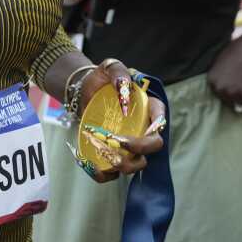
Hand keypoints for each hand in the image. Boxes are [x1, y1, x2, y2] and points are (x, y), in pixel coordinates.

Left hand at [76, 59, 165, 182]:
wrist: (82, 90)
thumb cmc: (101, 78)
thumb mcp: (110, 67)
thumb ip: (119, 72)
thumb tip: (125, 92)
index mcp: (148, 108)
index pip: (160, 120)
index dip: (155, 126)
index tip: (140, 126)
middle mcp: (142, 129)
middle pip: (153, 147)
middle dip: (139, 149)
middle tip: (118, 141)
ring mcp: (128, 144)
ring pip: (136, 164)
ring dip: (124, 165)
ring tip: (105, 154)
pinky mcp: (112, 154)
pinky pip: (113, 172)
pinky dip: (105, 174)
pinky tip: (94, 168)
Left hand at [206, 30, 241, 111]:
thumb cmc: (240, 49)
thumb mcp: (221, 62)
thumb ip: (221, 76)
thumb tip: (225, 88)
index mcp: (212, 80)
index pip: (217, 94)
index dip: (227, 92)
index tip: (234, 91)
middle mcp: (221, 89)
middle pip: (228, 101)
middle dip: (236, 97)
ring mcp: (235, 93)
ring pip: (241, 104)